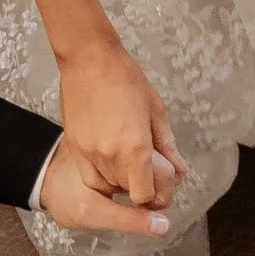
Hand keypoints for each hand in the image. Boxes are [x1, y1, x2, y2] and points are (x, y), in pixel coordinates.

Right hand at [51, 43, 185, 231]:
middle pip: (128, 192)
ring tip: (130, 161)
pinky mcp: (74, 147)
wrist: (88, 60)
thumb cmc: (126, 79)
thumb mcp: (156, 110)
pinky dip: (103, 177)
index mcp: (135, 148)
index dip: (155, 196)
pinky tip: (111, 161)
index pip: (144, 196)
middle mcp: (110, 157)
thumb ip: (167, 145)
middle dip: (141, 186)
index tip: (160, 186)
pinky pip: (90, 177)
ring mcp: (89, 154)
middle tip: (149, 169)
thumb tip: (180, 169)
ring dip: (122, 181)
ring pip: (108, 186)